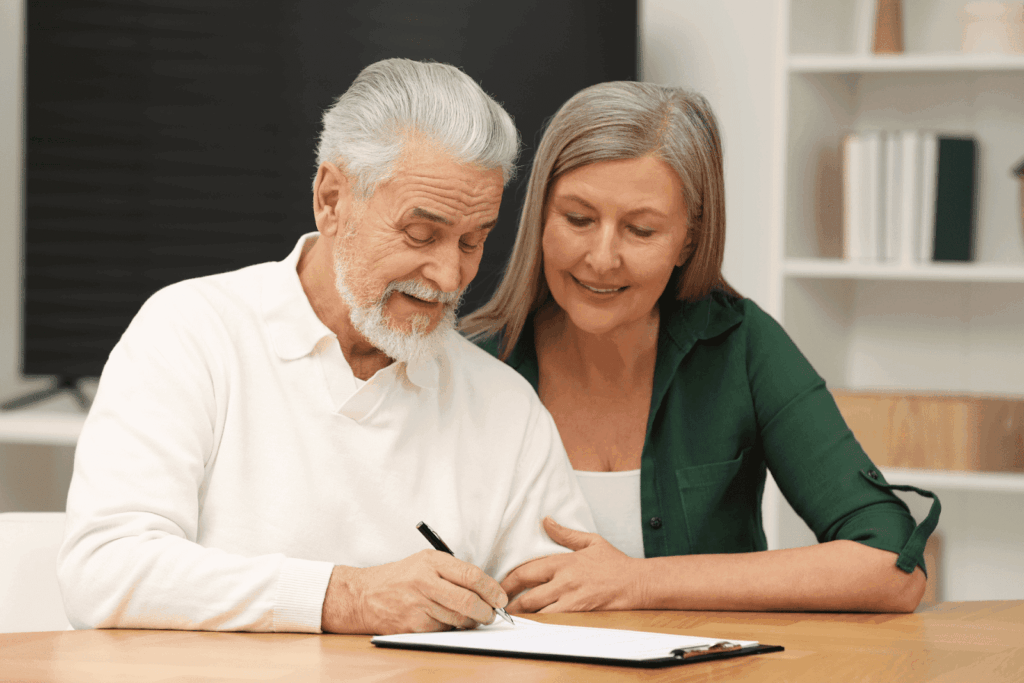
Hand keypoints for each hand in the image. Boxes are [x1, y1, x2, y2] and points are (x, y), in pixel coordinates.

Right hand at [321, 550, 507, 634]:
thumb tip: (486, 590)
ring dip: (471, 622)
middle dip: (487, 611)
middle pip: (468, 601)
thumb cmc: (399, 578)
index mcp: (431, 561)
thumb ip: (453, 571)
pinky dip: (451, 629)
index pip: (471, 575)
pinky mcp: (412, 626)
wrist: (363, 596)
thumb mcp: (425, 562)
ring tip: (471, 618)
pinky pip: (443, 630)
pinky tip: (447, 622)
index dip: (492, 589)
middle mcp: (424, 581)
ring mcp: (417, 605)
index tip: (500, 598)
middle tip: (492, 614)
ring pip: (458, 619)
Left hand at [501, 517, 644, 613]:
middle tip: (497, 606)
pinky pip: (554, 621)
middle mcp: (564, 582)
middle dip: (509, 603)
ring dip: (522, 616)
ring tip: (509, 618)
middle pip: (527, 596)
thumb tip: (546, 521)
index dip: (508, 580)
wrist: (636, 583)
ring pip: (538, 612)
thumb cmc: (615, 563)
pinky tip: (531, 625)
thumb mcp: (590, 541)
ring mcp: (571, 600)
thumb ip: (565, 534)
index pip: (527, 571)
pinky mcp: (579, 614)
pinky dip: (540, 623)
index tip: (499, 585)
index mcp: (563, 562)